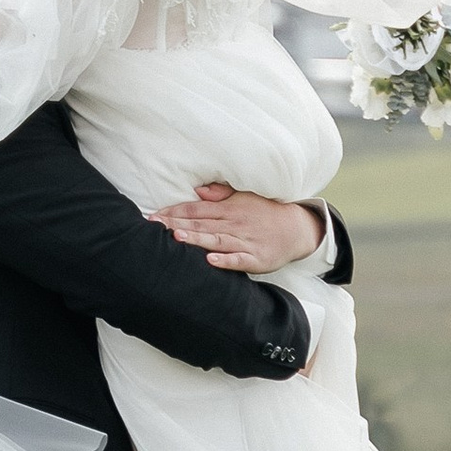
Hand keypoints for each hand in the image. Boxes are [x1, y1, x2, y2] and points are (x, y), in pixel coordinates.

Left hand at [149, 181, 327, 273]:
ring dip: (197, 238)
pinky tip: (211, 261)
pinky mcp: (256, 258)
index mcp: (228, 208)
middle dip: (176, 224)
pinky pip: (239, 259)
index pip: (196, 209)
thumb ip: (220, 194)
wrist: (297, 228)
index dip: (174, 211)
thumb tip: (197, 190)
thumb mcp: (244, 196)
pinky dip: (225, 260)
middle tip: (153, 226)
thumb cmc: (264, 212)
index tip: (153, 216)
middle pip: (201, 223)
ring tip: (177, 237)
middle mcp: (234, 223)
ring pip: (216, 240)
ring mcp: (245, 241)